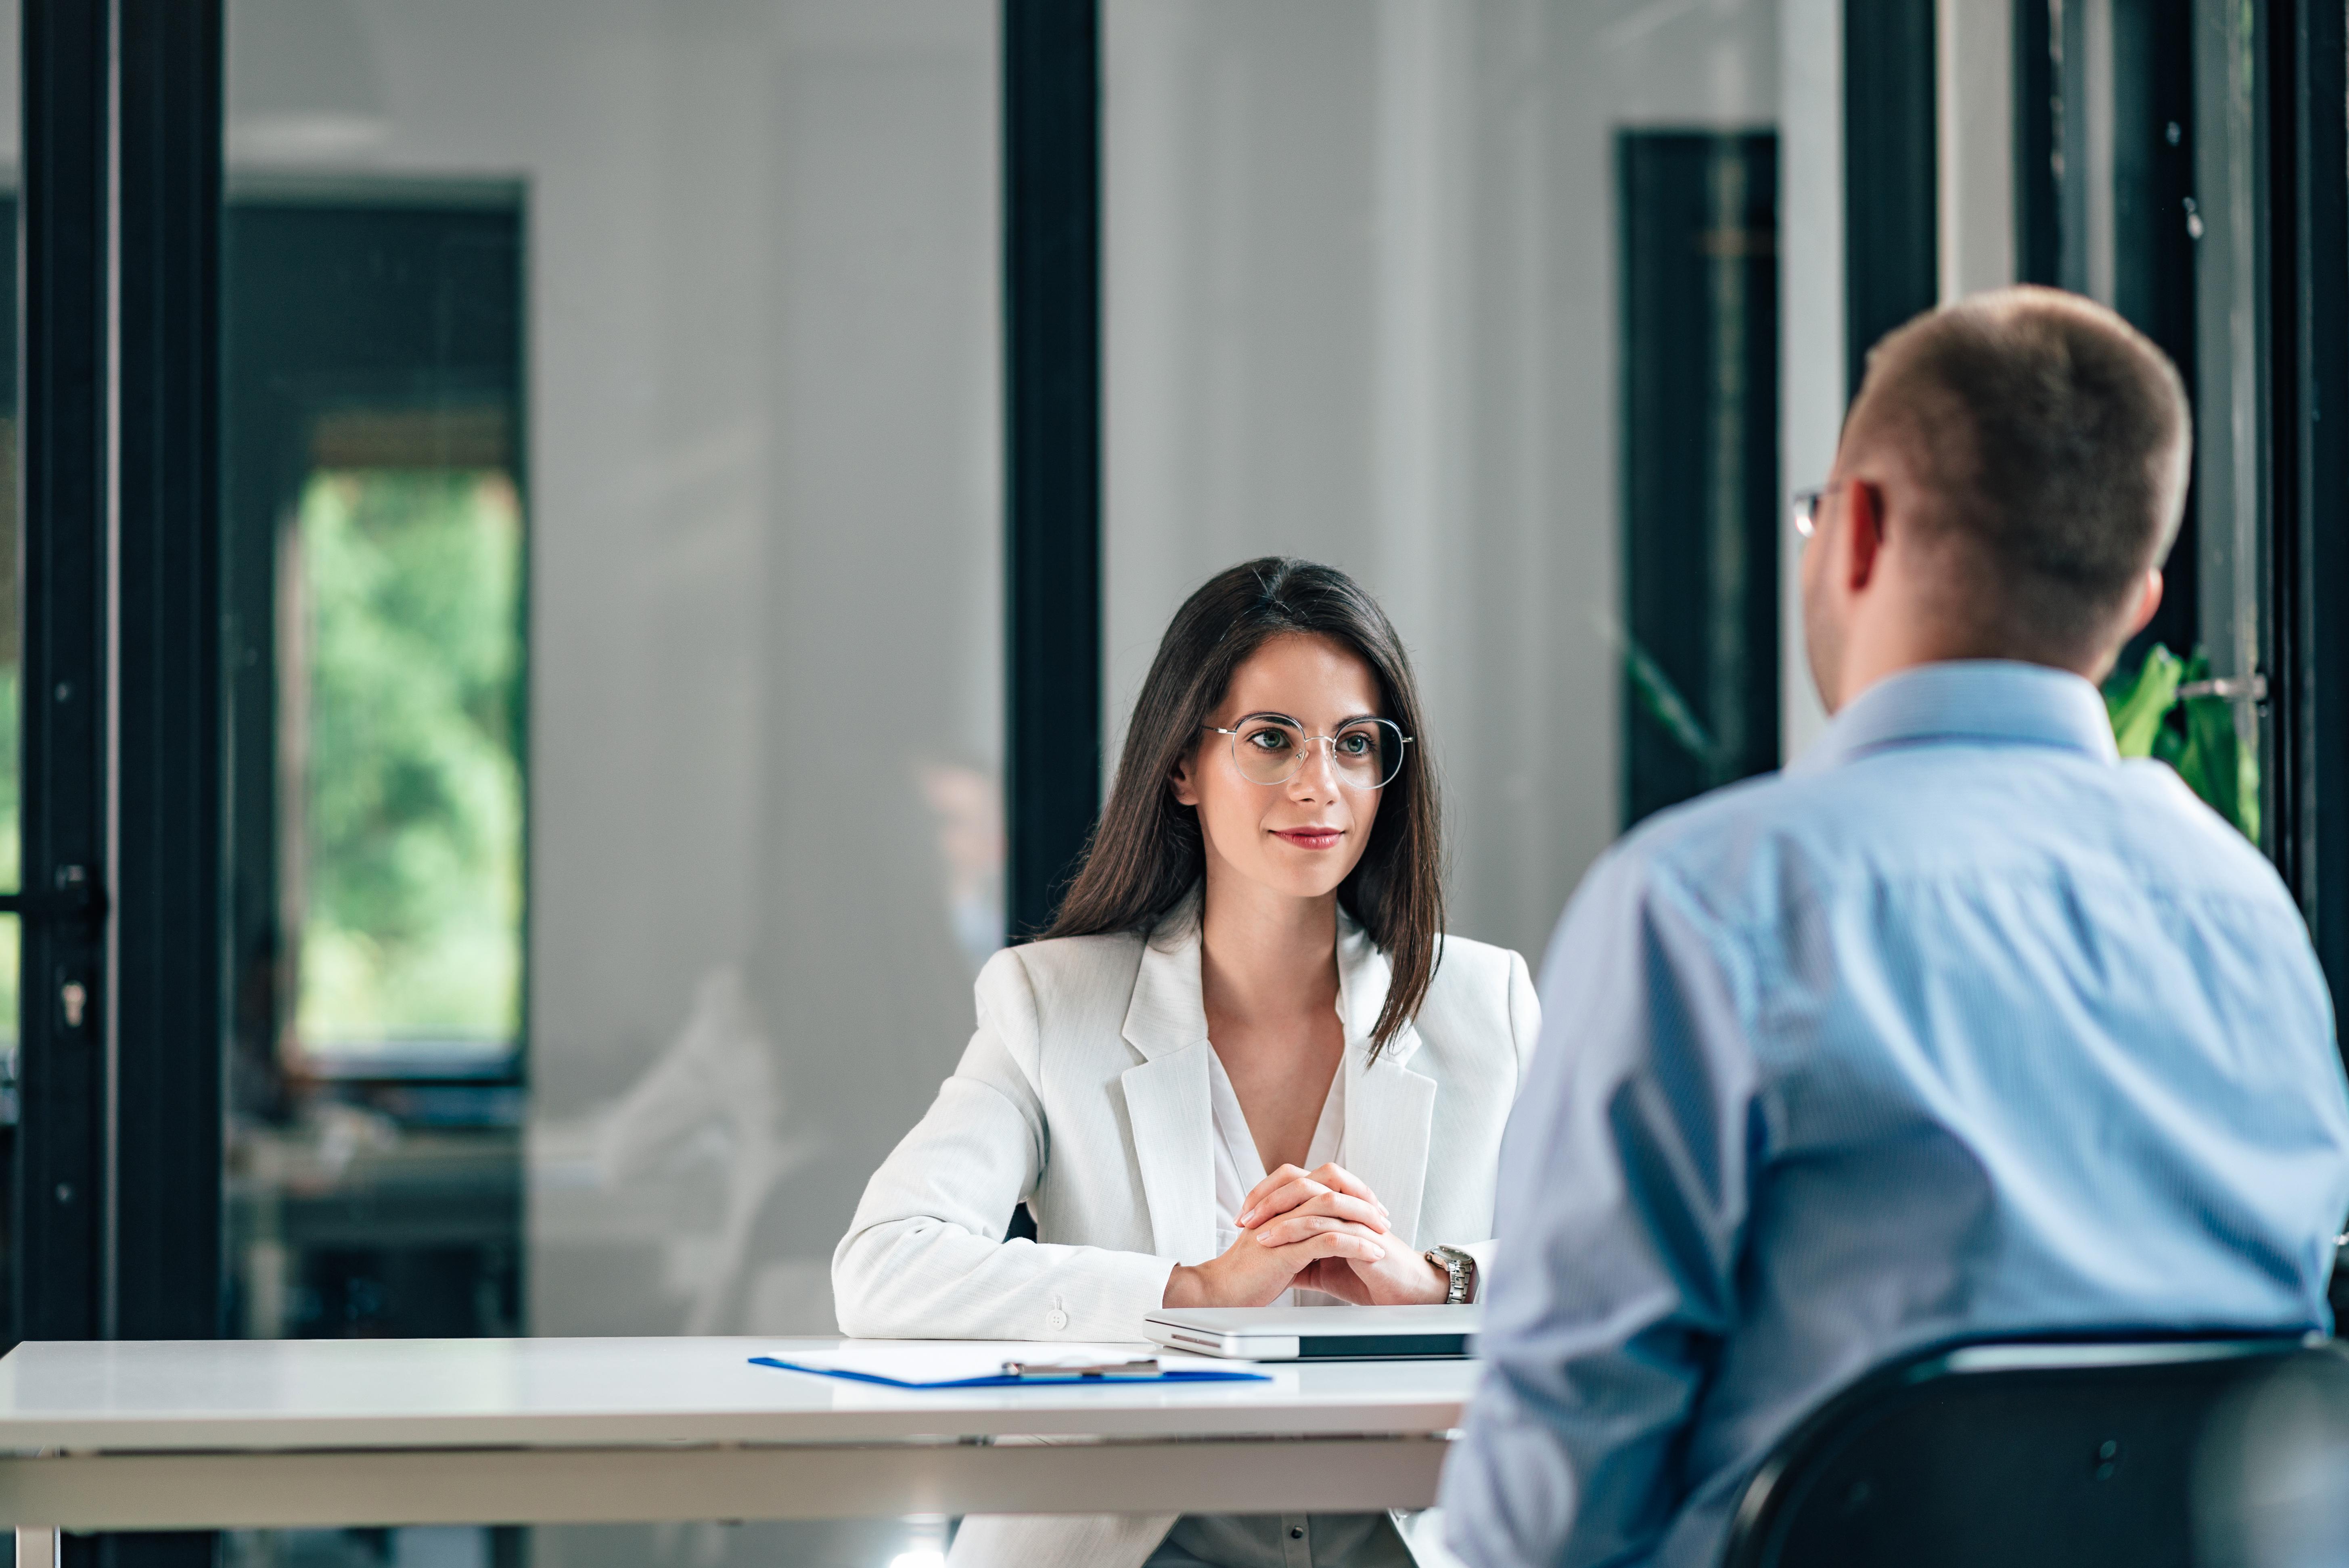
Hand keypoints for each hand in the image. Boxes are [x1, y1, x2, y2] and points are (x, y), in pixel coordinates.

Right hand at [1162, 1169, 1390, 1307]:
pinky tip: (1372, 1253)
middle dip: (1361, 1196)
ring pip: (1331, 1207)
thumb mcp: (1274, 1244)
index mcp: (1279, 1204)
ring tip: (1383, 1232)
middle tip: (1381, 1214)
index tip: (1369, 1205)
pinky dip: (1356, 1245)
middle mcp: (1281, 1208)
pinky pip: (1329, 1240)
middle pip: (1328, 1183)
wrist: (1220, 1293)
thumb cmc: (1245, 1274)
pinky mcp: (1286, 1250)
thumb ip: (1293, 1232)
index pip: (1319, 1179)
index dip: (1348, 1189)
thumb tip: (1318, 1233)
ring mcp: (1283, 1226)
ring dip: (1363, 1218)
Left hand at [1240, 1162, 1450, 1306]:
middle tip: (1243, 1216)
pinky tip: (1275, 1241)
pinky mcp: (1361, 1233)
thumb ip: (1298, 1257)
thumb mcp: (1322, 1267)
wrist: (1400, 1293)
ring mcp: (1353, 1215)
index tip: (1244, 1215)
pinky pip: (1324, 1223)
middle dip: (1266, 1195)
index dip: (1266, 1194)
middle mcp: (1343, 1203)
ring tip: (1253, 1229)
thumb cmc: (1365, 1277)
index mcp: (1333, 1205)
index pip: (1294, 1183)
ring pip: (1311, 1196)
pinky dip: (1295, 1230)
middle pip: (1299, 1179)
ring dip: (1277, 1210)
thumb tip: (1268, 1261)